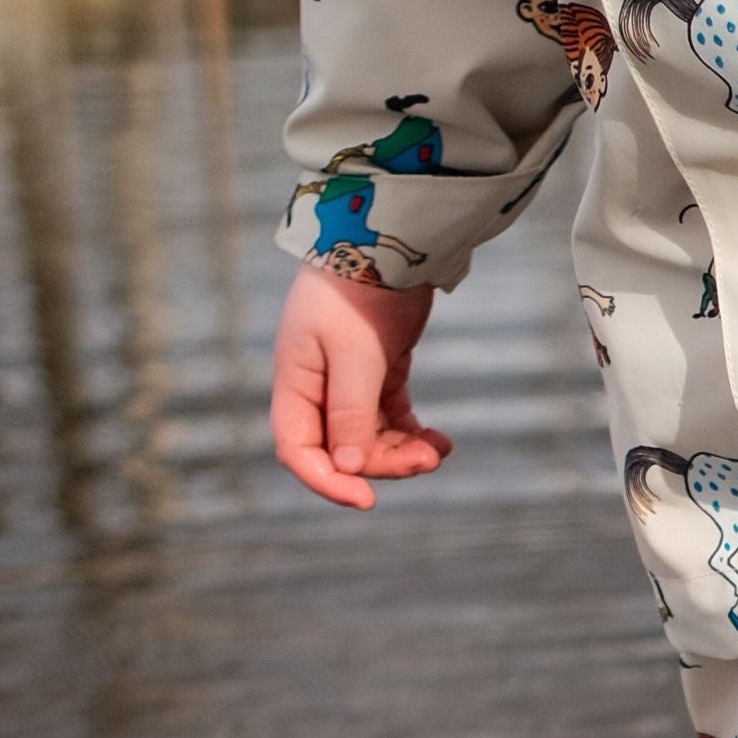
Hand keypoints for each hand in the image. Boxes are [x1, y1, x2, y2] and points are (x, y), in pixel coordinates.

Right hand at [270, 264, 452, 508]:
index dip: (326, 481)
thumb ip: (352, 413)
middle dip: (383, 463)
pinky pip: (392, 419)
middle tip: (426, 461)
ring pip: (371, 439)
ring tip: (438, 450)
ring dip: (403, 451)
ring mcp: (348, 380)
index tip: (366, 500)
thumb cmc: (359, 288)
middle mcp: (317, 386)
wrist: (389, 237)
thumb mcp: (355, 354)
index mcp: (296, 381)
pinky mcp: (379, 372)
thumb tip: (350, 467)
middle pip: (342, 450)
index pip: (297, 449)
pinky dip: (414, 433)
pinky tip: (442, 440)